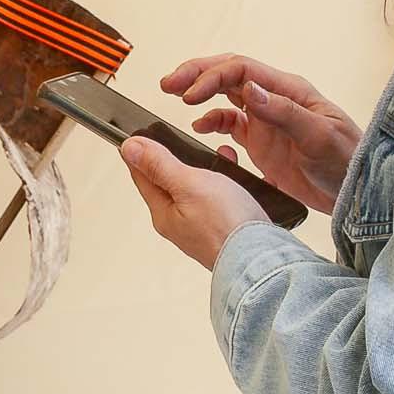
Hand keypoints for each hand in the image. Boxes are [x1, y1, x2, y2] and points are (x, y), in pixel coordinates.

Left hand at [121, 137, 266, 268]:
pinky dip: (231, 184)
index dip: (142, 153)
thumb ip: (159, 165)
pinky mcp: (228, 229)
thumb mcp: (188, 184)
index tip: (141, 134)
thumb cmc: (226, 226)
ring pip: (201, 190)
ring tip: (222, 156)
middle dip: (179, 158)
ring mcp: (205, 228)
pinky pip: (224, 200)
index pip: (143, 177)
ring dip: (210, 170)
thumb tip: (130, 149)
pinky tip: (241, 178)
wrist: (264, 259)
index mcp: (164, 214)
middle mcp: (181, 224)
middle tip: (181, 141)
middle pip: (172, 183)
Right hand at [160, 54, 359, 214]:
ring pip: (226, 97)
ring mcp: (266, 121)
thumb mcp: (318, 135)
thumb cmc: (347, 160)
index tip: (187, 96)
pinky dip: (212, 124)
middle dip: (197, 75)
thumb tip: (249, 88)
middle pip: (228, 76)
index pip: (241, 70)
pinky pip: (230, 125)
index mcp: (288, 90)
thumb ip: (283, 112)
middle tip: (168, 84)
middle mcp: (274, 100)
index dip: (211, 78)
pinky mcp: (262, 143)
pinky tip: (201, 130)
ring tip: (177, 100)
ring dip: (200, 95)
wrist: (356, 191)